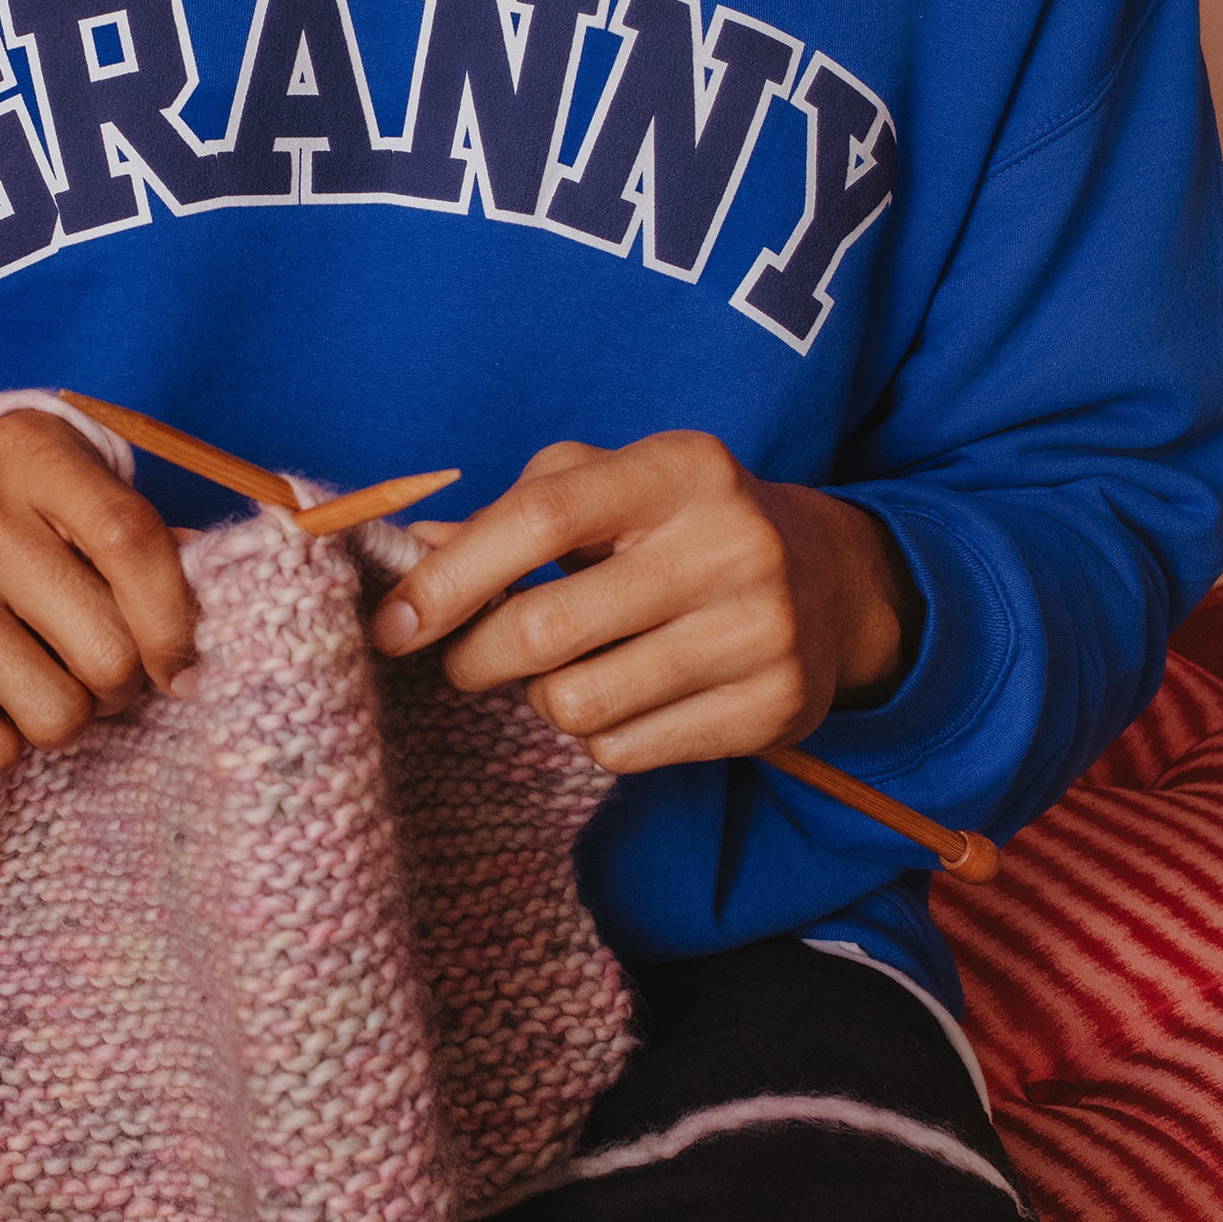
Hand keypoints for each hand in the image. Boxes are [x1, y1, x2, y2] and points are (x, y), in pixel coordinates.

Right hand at [0, 413, 198, 778]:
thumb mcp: (48, 478)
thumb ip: (127, 532)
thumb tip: (211, 614)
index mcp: (27, 448)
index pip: (134, 542)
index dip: (176, 622)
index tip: (181, 664)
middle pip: (105, 649)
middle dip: (121, 683)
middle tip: (99, 673)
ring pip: (56, 714)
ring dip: (63, 716)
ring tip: (35, 679)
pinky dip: (0, 743)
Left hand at [369, 432, 916, 775]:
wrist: (830, 583)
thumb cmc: (680, 526)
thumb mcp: (610, 487)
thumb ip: (510, 513)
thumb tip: (410, 552)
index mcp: (680, 469)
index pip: (540, 518)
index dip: (450, 577)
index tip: (392, 622)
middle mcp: (731, 544)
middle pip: (546, 629)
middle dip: (477, 656)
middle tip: (467, 658)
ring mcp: (760, 632)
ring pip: (578, 704)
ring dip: (544, 699)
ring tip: (569, 670)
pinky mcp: (772, 709)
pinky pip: (624, 752)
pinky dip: (598, 736)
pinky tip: (627, 697)